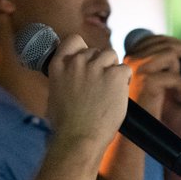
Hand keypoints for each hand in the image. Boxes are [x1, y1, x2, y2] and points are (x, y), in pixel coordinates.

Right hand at [46, 34, 130, 150]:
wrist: (78, 139)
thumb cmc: (66, 125)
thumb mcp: (55, 94)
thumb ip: (65, 78)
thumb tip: (74, 75)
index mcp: (58, 65)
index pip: (74, 40)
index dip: (83, 48)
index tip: (87, 60)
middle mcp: (77, 62)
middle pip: (96, 51)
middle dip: (100, 65)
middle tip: (99, 88)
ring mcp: (96, 67)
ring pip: (111, 55)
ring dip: (113, 70)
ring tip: (109, 91)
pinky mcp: (115, 76)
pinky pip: (125, 69)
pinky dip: (124, 80)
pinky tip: (118, 95)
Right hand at [123, 34, 180, 117]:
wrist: (133, 129)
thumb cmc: (144, 105)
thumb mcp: (148, 79)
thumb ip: (157, 63)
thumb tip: (179, 49)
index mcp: (130, 56)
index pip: (155, 39)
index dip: (176, 43)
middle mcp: (131, 59)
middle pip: (166, 44)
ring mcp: (138, 69)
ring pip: (171, 55)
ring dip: (179, 72)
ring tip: (176, 87)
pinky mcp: (147, 81)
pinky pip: (175, 77)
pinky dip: (180, 88)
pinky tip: (177, 98)